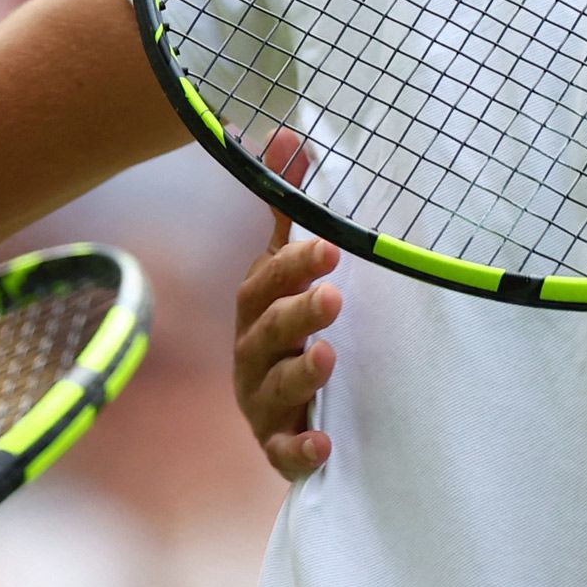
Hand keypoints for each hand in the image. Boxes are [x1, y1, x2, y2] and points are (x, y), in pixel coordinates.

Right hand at [234, 207, 340, 479]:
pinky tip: (322, 443)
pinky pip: (283, 450)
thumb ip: (291, 210)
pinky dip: (300, 448)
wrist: (289, 414)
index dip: (294, 263)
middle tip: (334, 296)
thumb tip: (282, 136)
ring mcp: (262, 401)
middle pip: (268, 331)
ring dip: (301, 372)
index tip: (332, 247)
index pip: (266, 281)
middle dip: (299, 311)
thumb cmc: (290, 328)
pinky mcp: (277, 445)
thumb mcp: (291, 271)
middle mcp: (252, 353)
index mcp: (258, 309)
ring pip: (274, 387)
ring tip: (327, 356)